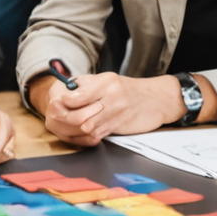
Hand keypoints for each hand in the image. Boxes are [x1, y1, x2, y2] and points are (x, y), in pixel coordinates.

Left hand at [37, 72, 182, 143]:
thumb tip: (65, 89)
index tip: (59, 103)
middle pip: (80, 113)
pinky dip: (89, 135)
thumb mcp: (109, 80)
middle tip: (60, 118)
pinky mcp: (121, 126)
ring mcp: (117, 112)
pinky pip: (98, 134)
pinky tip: (87, 131)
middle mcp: (112, 96)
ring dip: (77, 128)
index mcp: (106, 81)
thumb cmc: (130, 90)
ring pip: (88, 126)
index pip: (77, 95)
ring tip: (73, 125)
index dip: (64, 102)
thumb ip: (87, 85)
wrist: (157, 99)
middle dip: (67, 118)